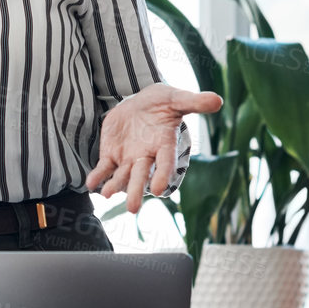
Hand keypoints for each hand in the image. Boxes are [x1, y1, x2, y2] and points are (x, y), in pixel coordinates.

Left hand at [87, 84, 222, 213]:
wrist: (140, 103)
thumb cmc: (162, 102)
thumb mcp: (177, 98)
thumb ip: (194, 102)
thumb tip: (218, 100)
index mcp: (164, 145)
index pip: (166, 163)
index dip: (163, 175)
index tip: (159, 189)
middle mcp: (147, 156)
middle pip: (141, 176)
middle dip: (136, 191)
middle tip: (132, 209)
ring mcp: (128, 158)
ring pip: (122, 176)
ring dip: (114, 185)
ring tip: (106, 194)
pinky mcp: (111, 154)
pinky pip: (104, 168)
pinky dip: (98, 176)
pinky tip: (91, 184)